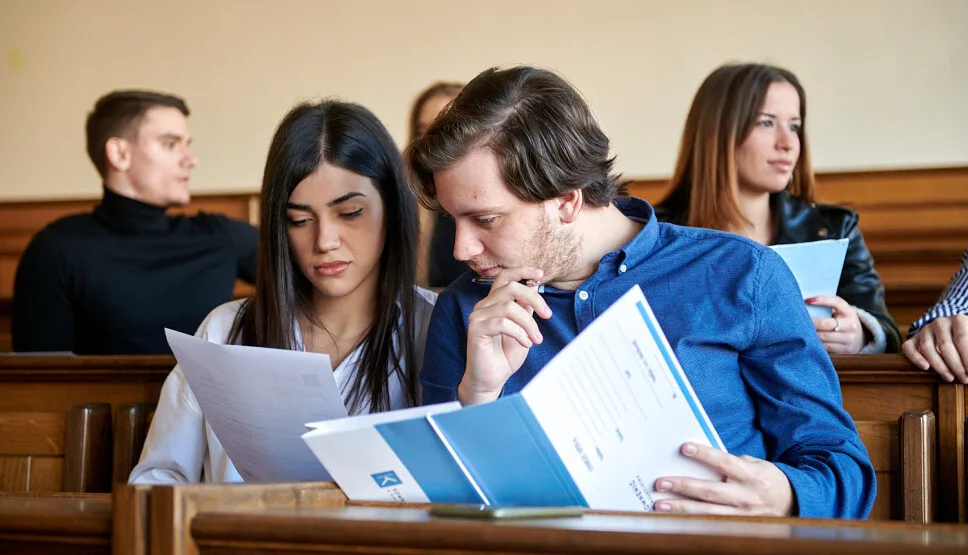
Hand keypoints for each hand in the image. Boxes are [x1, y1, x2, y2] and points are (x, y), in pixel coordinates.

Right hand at [458, 267, 551, 405]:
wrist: (491, 379)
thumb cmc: (505, 356)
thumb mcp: (523, 329)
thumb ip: (526, 310)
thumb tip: (535, 290)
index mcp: (494, 302)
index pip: (505, 277)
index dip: (522, 271)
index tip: (540, 274)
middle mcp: (484, 306)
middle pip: (510, 287)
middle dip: (534, 298)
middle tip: (547, 315)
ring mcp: (478, 317)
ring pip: (509, 307)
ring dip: (529, 323)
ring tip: (536, 339)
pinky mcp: (476, 330)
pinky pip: (502, 323)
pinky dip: (519, 333)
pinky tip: (526, 344)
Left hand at [653, 443, 793, 515]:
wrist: (793, 503)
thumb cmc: (767, 479)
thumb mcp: (756, 465)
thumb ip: (733, 463)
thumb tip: (702, 461)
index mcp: (751, 475)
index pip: (725, 462)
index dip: (705, 455)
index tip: (684, 448)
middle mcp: (746, 496)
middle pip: (710, 491)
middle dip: (683, 486)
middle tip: (660, 483)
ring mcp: (742, 515)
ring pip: (707, 512)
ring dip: (681, 508)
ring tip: (660, 504)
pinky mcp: (737, 526)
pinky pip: (711, 524)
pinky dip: (691, 521)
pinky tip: (675, 518)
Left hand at [806, 296, 865, 353]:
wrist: (860, 339)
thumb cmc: (843, 322)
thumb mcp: (841, 313)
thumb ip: (828, 308)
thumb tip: (807, 303)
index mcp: (849, 313)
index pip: (836, 302)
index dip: (821, 300)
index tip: (807, 300)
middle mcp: (851, 325)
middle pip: (825, 323)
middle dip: (811, 322)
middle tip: (799, 320)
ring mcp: (849, 339)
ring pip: (823, 336)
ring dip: (810, 334)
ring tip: (801, 330)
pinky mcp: (844, 350)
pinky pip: (825, 347)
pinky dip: (815, 343)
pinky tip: (809, 340)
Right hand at [902, 315, 967, 383]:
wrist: (951, 334)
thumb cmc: (965, 342)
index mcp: (958, 320)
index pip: (962, 338)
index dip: (967, 357)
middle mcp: (940, 322)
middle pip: (945, 345)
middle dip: (955, 365)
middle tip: (964, 378)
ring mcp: (924, 330)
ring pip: (926, 348)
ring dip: (939, 366)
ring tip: (950, 378)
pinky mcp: (913, 339)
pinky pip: (909, 348)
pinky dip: (915, 358)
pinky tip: (925, 367)